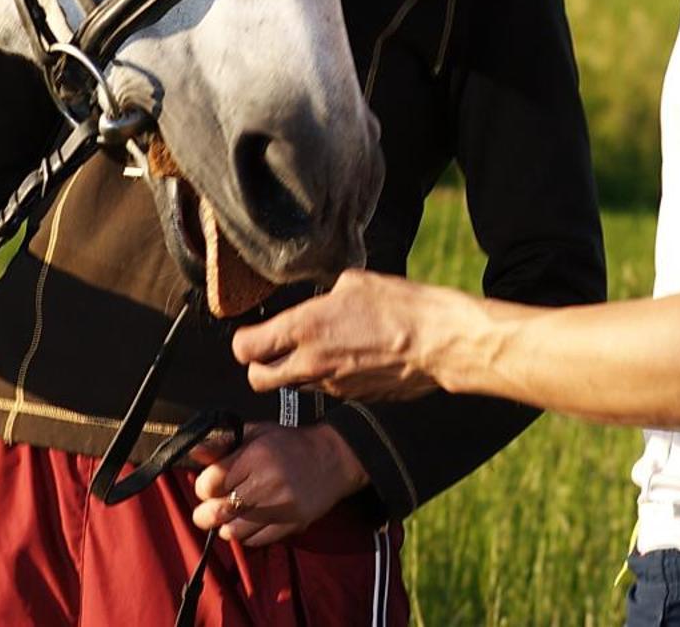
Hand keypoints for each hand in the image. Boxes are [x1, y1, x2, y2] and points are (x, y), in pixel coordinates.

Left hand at [189, 422, 368, 546]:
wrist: (334, 459)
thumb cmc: (291, 444)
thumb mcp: (257, 433)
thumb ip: (224, 443)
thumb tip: (195, 453)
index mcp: (256, 456)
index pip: (211, 482)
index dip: (203, 487)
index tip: (208, 487)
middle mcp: (268, 482)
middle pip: (219, 511)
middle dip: (205, 515)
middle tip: (206, 512)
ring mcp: (281, 506)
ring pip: (235, 531)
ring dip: (226, 527)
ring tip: (230, 517)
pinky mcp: (292, 524)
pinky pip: (256, 541)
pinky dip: (246, 536)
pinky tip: (249, 523)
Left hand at [231, 269, 465, 401]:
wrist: (436, 342)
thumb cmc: (400, 306)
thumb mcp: (354, 283)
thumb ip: (326, 296)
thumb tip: (322, 300)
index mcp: (304, 329)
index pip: (246, 348)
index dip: (243, 341)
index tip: (250, 333)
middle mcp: (310, 362)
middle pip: (258, 379)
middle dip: (257, 366)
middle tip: (268, 350)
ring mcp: (331, 385)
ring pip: (291, 387)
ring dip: (292, 373)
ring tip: (314, 350)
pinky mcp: (353, 397)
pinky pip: (325, 390)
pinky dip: (325, 378)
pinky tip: (346, 358)